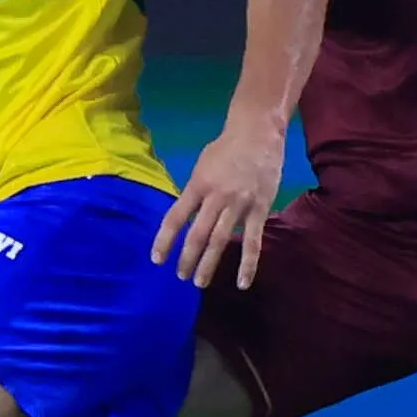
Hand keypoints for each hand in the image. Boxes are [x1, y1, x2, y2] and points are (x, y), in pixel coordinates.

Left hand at [156, 128, 283, 288]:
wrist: (258, 133)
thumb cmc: (226, 148)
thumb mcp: (202, 165)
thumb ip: (195, 191)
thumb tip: (187, 214)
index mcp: (197, 185)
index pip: (175, 218)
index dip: (164, 240)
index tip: (156, 259)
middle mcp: (216, 197)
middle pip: (197, 234)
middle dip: (186, 258)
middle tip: (180, 276)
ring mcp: (238, 205)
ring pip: (221, 241)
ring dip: (209, 265)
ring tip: (199, 282)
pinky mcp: (259, 209)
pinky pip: (253, 242)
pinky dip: (248, 265)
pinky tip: (242, 283)